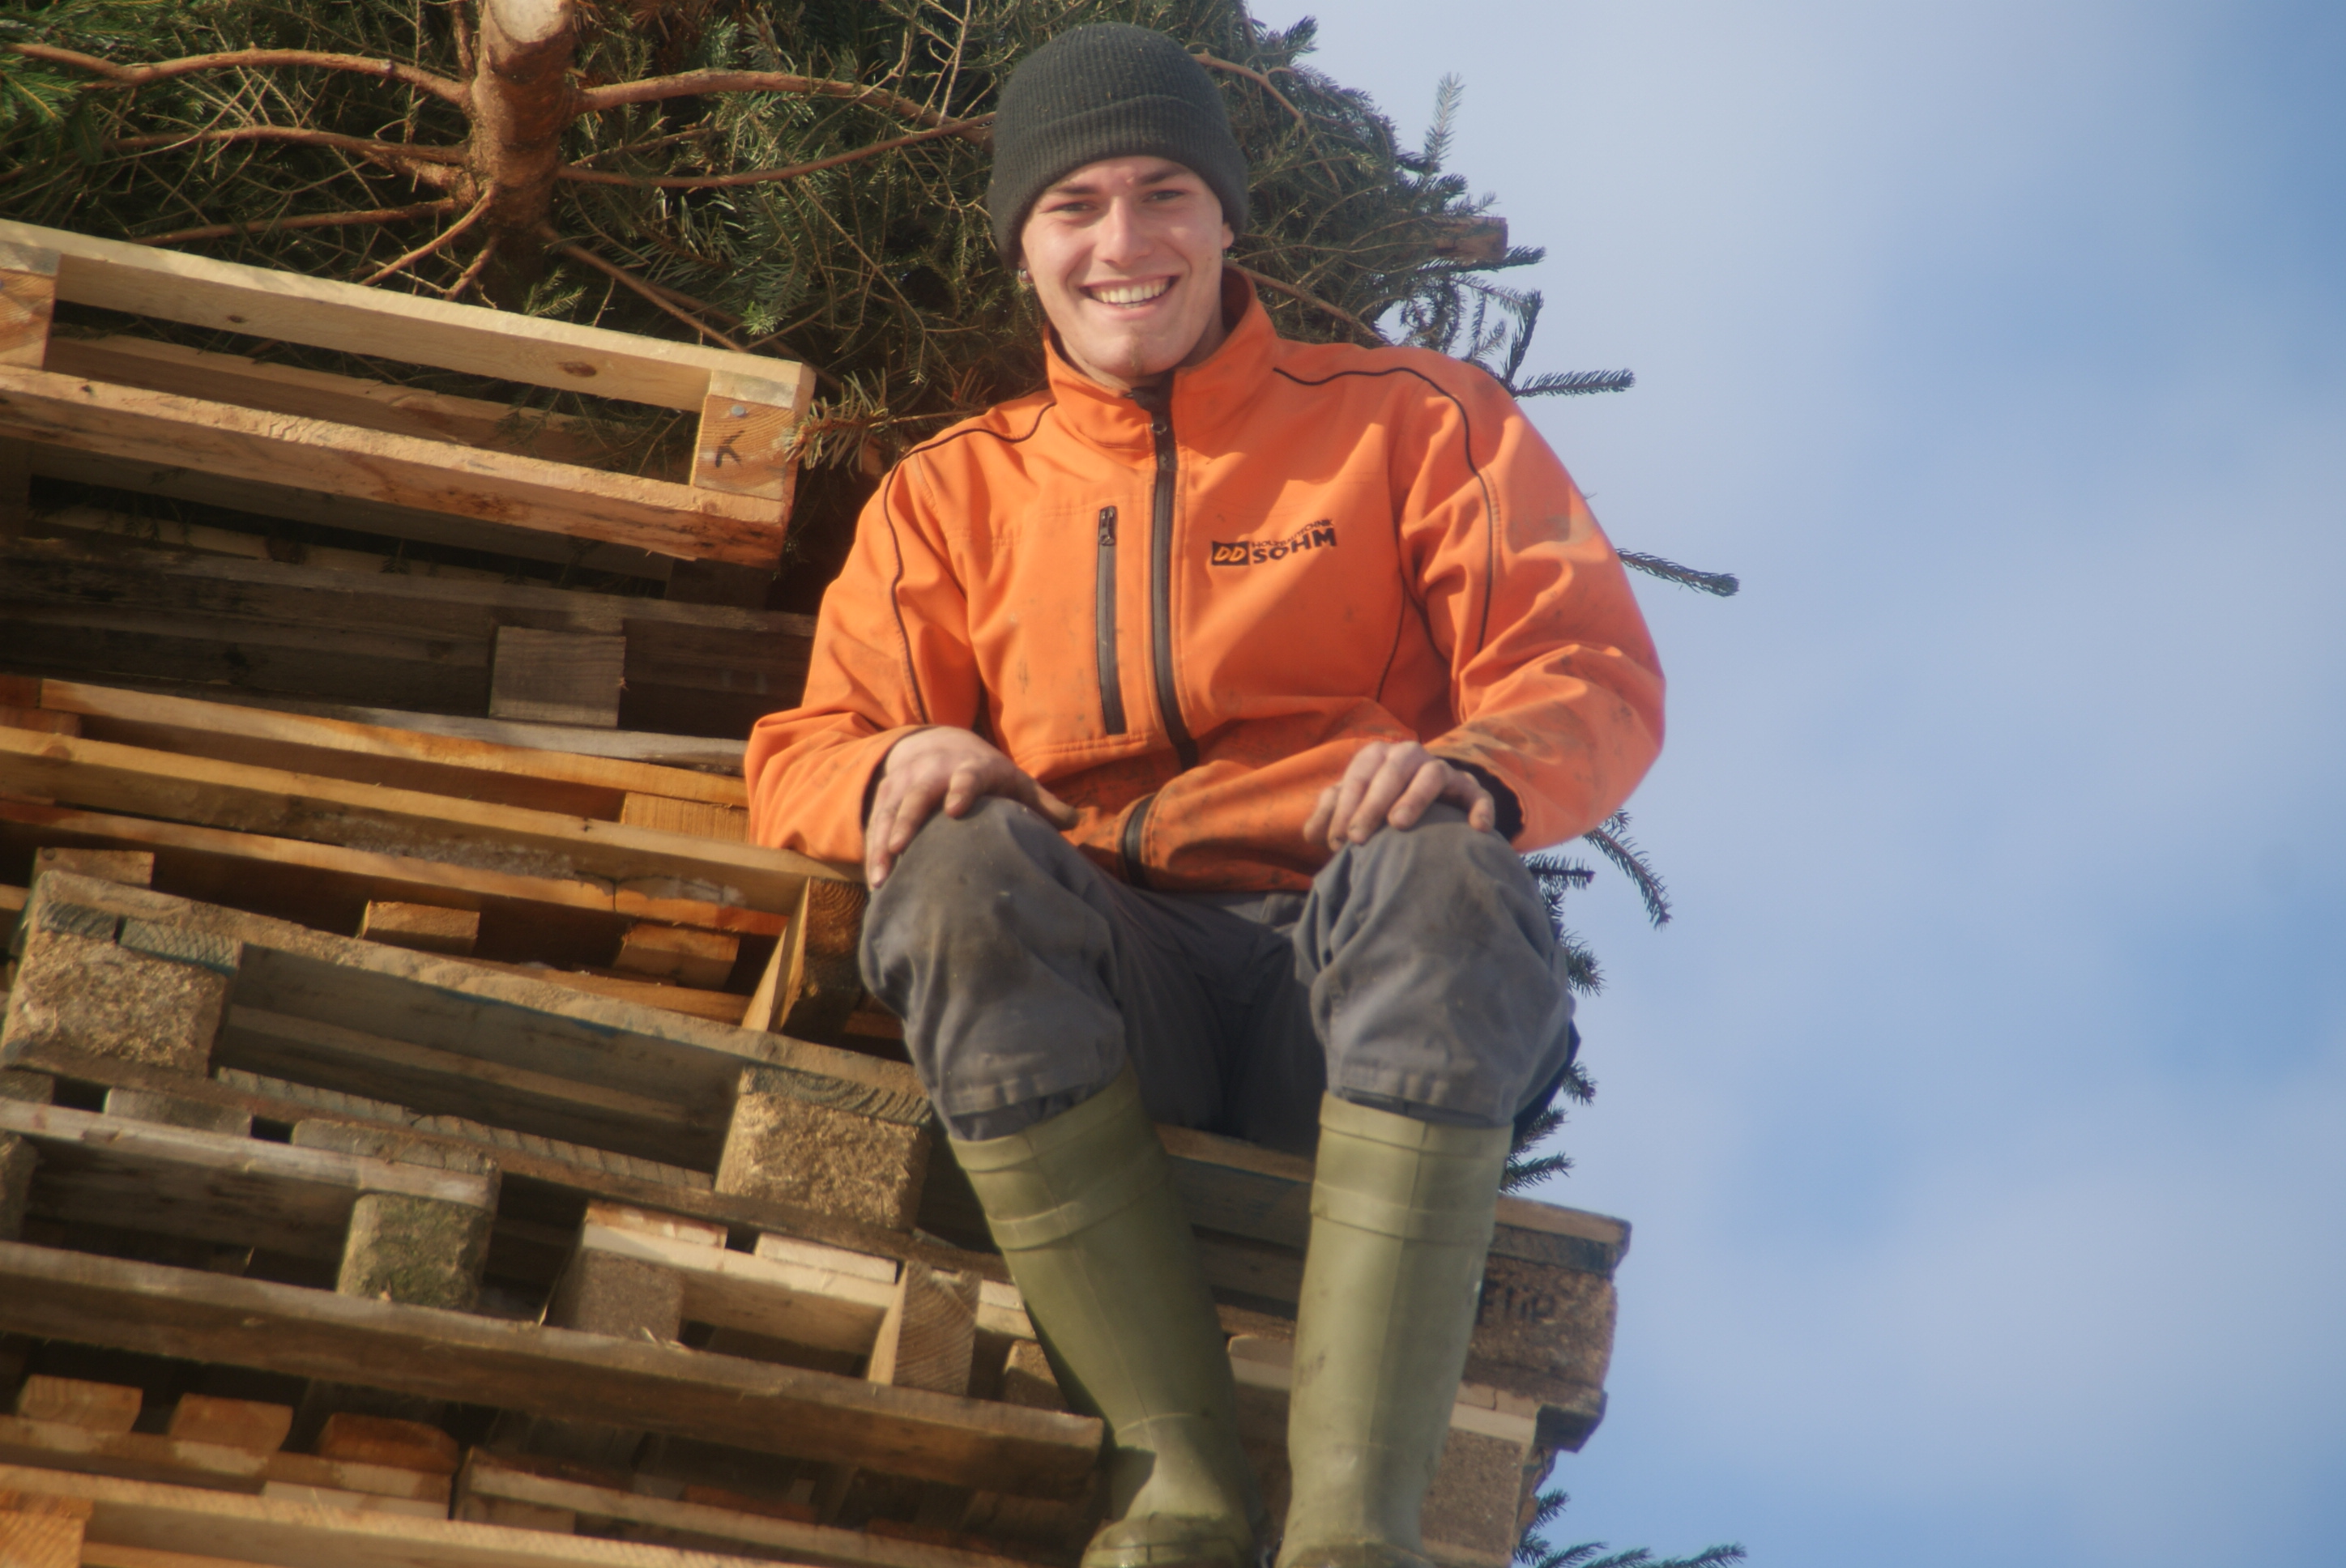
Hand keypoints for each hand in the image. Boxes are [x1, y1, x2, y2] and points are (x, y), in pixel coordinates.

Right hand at [865, 727, 1076, 885]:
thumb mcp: (1014, 781)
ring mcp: (905, 782)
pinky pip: (875, 821)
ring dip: (882, 844)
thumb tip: (1077, 822)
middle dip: (907, 822)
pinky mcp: (885, 794)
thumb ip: (1042, 803)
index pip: (967, 777)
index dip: (962, 790)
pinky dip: (872, 848)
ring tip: (880, 878)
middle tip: (899, 850)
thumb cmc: (985, 772)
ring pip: (890, 811)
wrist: (938, 742)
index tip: (955, 809)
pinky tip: (874, 878)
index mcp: (971, 768)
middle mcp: (933, 772)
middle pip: (918, 796)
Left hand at [1302, 741, 1495, 850]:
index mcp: (1377, 756)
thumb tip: (1312, 833)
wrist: (1421, 802)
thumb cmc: (1375, 805)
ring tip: (1398, 825)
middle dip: (1372, 804)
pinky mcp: (1468, 787)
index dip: (1345, 808)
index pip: (1359, 776)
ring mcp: (1441, 769)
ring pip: (1432, 774)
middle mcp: (1410, 756)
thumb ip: (1329, 815)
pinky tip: (1477, 829)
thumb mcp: (1350, 808)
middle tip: (1358, 839)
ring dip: (1415, 798)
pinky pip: (1477, 793)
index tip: (1337, 841)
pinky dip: (1479, 808)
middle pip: (1393, 771)